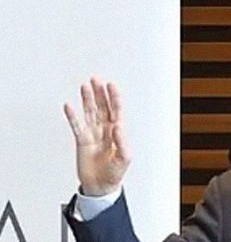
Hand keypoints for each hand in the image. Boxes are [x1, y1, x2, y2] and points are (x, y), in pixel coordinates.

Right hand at [64, 77, 129, 196]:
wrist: (101, 185)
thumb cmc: (115, 172)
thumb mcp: (125, 158)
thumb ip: (122, 142)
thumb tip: (119, 127)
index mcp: (118, 132)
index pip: (116, 110)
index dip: (114, 97)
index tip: (111, 85)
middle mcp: (105, 130)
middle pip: (102, 107)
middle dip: (100, 93)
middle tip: (96, 79)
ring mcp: (93, 134)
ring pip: (90, 113)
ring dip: (87, 100)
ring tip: (84, 86)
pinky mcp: (82, 141)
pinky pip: (77, 126)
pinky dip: (73, 116)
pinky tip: (69, 106)